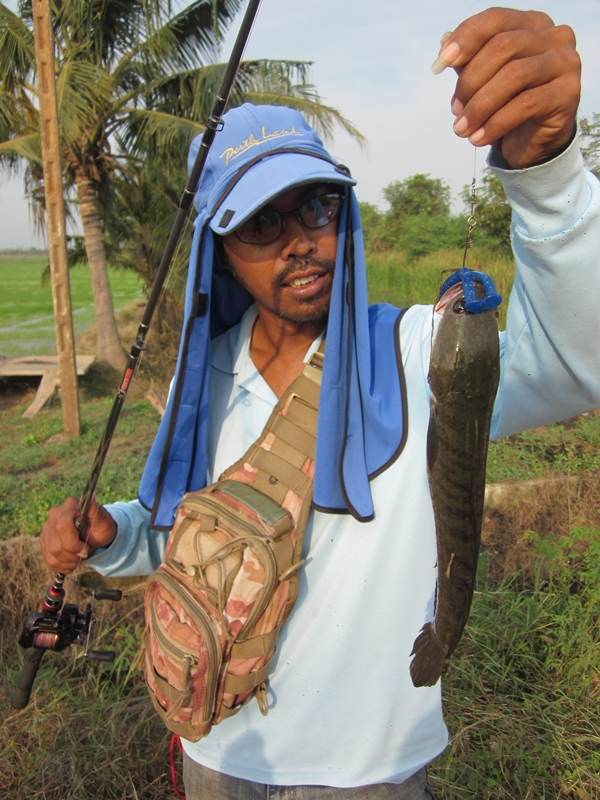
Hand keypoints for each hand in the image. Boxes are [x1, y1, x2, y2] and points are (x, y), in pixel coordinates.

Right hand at [40, 497, 116, 572]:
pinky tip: (72, 559)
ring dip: (69, 560)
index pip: (62, 526)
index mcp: (69, 507)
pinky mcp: (44, 543)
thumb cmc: (101, 527)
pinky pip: (49, 560)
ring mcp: (46, 529)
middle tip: (85, 552)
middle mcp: (54, 515)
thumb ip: (95, 510)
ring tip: (80, 556)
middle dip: (73, 553)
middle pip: (56, 544)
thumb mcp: (103, 520)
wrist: (97, 536)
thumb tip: (92, 496)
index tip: (86, 548)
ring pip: (52, 554)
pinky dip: (63, 565)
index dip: (74, 542)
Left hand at [433, 8, 580, 167]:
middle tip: (454, 110)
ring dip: (480, 106)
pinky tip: (478, 138)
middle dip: (470, 81)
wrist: (532, 143)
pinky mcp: (568, 93)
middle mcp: (554, 36)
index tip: (440, 64)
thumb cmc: (506, 105)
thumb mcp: (483, 80)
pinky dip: (495, 124)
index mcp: (532, 24)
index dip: (465, 38)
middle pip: (503, 47)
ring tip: (461, 129)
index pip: (495, 20)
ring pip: (514, 75)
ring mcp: (565, 63)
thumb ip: (467, 60)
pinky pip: (525, 104)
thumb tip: (444, 42)